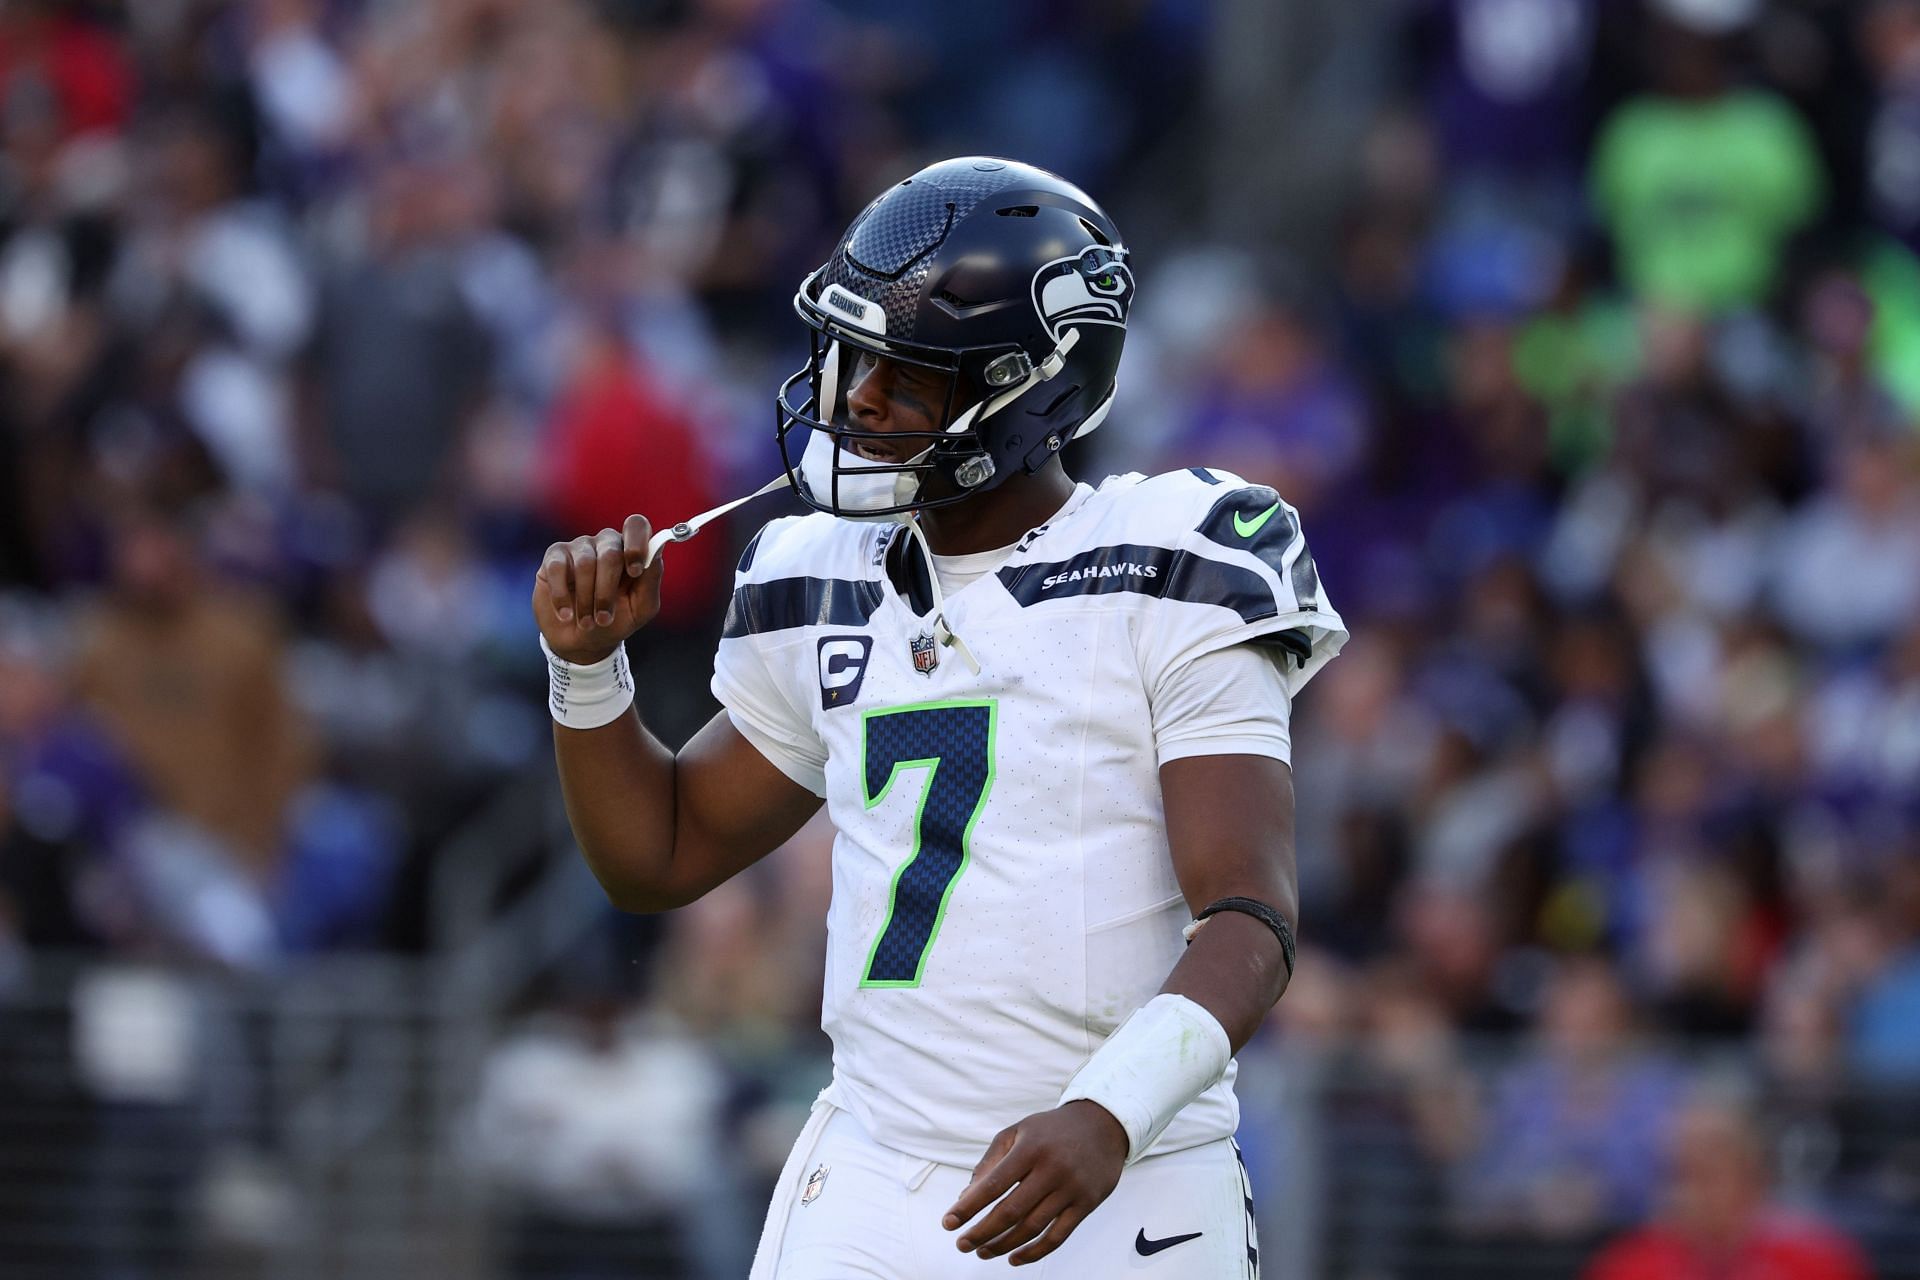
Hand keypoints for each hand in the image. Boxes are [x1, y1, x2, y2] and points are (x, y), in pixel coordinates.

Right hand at [533, 515, 664, 663]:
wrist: (581, 642)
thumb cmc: (615, 621)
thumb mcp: (641, 608)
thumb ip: (652, 579)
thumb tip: (657, 550)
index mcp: (631, 551)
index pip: (637, 526)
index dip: (636, 544)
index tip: (634, 572)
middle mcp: (606, 543)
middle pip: (610, 553)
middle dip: (607, 592)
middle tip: (603, 619)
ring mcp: (580, 548)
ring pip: (585, 563)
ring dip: (586, 600)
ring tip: (586, 623)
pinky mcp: (554, 557)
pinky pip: (557, 567)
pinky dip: (562, 596)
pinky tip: (565, 614)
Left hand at [943, 1101, 1127, 1265]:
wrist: (1103, 1124)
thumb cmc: (1052, 1130)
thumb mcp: (1017, 1132)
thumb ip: (990, 1162)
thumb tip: (967, 1198)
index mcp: (1030, 1148)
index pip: (993, 1184)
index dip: (968, 1207)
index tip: (948, 1223)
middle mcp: (1051, 1169)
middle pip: (1011, 1211)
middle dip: (982, 1232)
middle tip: (962, 1244)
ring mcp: (1071, 1188)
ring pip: (1032, 1228)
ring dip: (1004, 1245)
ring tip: (983, 1252)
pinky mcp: (1087, 1204)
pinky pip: (1058, 1237)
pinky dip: (1034, 1252)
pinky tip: (1015, 1258)